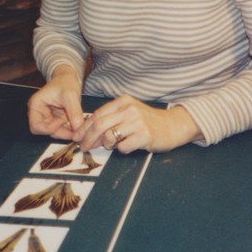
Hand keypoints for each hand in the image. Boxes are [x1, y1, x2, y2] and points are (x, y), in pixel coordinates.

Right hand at [27, 65, 84, 139]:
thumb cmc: (65, 82)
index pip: (36, 126)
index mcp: (36, 106)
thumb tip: (79, 129)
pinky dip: (69, 129)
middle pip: (45, 132)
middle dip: (60, 131)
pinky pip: (61, 129)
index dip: (49, 128)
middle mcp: (39, 113)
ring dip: (66, 131)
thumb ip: (74, 112)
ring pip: (55, 132)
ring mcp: (47, 117)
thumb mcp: (71, 95)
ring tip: (77, 122)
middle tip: (74, 128)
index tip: (62, 121)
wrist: (68, 78)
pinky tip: (77, 123)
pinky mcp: (55, 120)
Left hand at [73, 95, 201, 152]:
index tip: (77, 137)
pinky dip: (120, 149)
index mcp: (123, 102)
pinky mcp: (144, 135)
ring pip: (109, 136)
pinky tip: (126, 146)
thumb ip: (112, 118)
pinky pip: (123, 146)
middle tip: (84, 147)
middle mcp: (129, 109)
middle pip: (99, 125)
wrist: (174, 125)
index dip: (84, 128)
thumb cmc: (149, 121)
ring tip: (110, 146)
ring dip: (105, 144)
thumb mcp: (129, 113)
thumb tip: (88, 131)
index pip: (97, 115)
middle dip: (88, 138)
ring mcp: (137, 122)